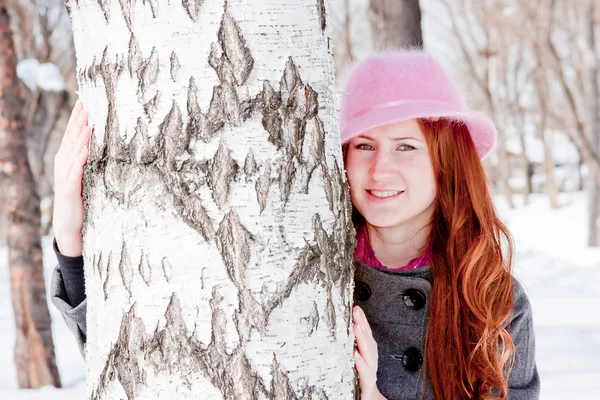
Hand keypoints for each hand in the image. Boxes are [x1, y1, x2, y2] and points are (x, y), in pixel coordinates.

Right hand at [52, 100, 90, 256]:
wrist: (68, 221)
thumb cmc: (78, 196)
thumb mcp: (83, 173)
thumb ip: (88, 157)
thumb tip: (98, 141)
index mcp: (67, 157)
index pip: (72, 132)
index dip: (78, 116)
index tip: (86, 100)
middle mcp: (63, 162)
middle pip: (72, 136)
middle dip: (79, 119)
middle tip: (88, 102)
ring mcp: (64, 173)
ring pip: (73, 150)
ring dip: (80, 135)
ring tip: (89, 120)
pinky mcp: (69, 186)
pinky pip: (75, 169)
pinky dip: (80, 158)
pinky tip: (86, 148)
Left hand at [353, 305, 385, 399]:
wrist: (368, 399)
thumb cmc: (359, 379)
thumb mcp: (356, 359)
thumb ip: (352, 345)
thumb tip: (345, 328)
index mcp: (368, 354)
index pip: (366, 334)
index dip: (363, 321)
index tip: (356, 308)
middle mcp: (371, 362)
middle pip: (368, 341)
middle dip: (363, 326)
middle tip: (356, 312)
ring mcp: (370, 373)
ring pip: (369, 355)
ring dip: (363, 340)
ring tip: (356, 328)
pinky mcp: (366, 386)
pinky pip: (365, 374)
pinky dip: (361, 364)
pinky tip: (356, 355)